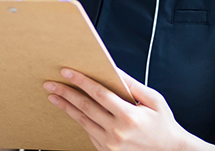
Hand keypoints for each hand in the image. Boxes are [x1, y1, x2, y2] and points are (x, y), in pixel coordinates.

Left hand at [44, 68, 190, 150]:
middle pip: (85, 107)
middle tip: (50, 84)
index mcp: (128, 116)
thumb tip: (114, 69)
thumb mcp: (154, 100)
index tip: (67, 72)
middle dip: (65, 93)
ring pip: (83, 121)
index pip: (98, 93)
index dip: (81, 81)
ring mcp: (110, 145)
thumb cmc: (164, 124)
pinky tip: (71, 110)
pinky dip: (79, 120)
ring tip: (54, 96)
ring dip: (66, 107)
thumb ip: (133, 85)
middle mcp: (117, 132)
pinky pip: (89, 133)